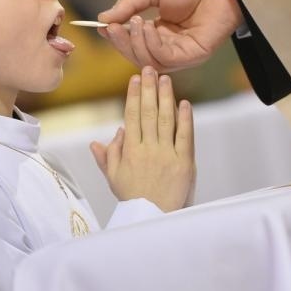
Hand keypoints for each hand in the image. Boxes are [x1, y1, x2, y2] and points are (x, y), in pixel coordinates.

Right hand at [91, 67, 194, 211]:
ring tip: (165, 79)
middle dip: (149, 89)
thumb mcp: (114, 178)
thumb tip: (104, 136)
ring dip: (166, 97)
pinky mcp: (184, 163)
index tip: (134, 79)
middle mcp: (148, 150)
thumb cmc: (133, 198)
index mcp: (130, 152)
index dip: (133, 96)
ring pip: (166, 120)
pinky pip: (185, 136)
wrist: (154, 220)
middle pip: (149, 113)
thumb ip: (108, 155)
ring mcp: (167, 155)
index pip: (132, 117)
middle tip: (149, 70)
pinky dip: (185, 119)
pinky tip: (184, 103)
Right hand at [98, 0, 241, 71]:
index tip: (102, 27)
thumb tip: (102, 18)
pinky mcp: (193, 55)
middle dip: (122, 42)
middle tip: (111, 27)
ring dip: (136, 43)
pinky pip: (165, 58)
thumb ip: (129, 5)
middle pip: (138, 55)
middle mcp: (170, 44)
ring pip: (148, 61)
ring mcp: (182, 52)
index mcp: (161, 30)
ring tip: (135, 21)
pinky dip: (152, 45)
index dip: (117, 37)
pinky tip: (148, 27)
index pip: (134, 42)